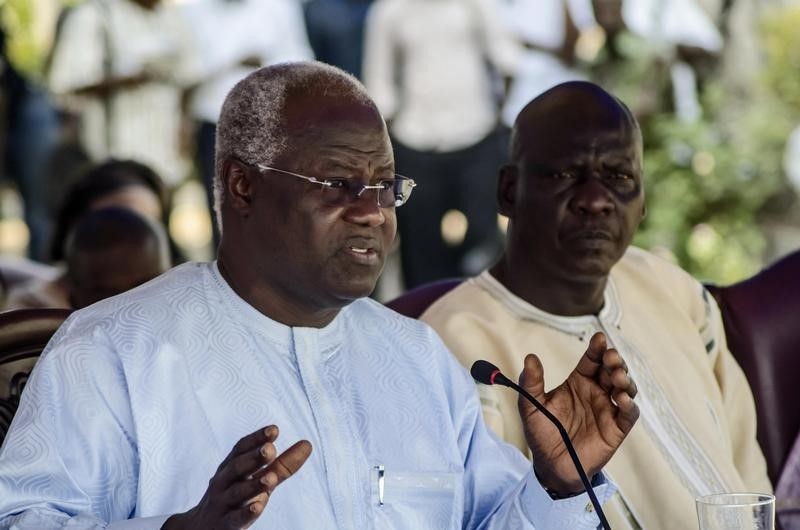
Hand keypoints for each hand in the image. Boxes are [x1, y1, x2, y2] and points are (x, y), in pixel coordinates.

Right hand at [162, 425, 311, 529]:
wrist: (201, 528)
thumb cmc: (236, 498)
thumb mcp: (258, 479)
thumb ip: (282, 464)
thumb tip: (308, 444)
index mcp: (232, 466)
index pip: (241, 448)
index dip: (256, 438)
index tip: (274, 430)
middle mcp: (224, 481)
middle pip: (237, 467)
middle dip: (253, 458)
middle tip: (270, 449)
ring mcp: (222, 503)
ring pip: (236, 492)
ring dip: (253, 485)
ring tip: (270, 478)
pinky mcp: (224, 525)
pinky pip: (234, 518)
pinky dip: (245, 513)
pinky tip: (257, 507)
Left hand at [518, 332, 637, 494]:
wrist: (550, 466)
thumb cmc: (542, 434)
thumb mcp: (530, 406)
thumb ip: (531, 383)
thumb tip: (530, 357)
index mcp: (578, 382)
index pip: (592, 360)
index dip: (597, 348)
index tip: (599, 338)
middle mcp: (596, 392)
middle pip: (612, 370)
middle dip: (614, 361)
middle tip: (611, 357)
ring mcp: (608, 409)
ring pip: (625, 388)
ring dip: (625, 379)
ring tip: (617, 376)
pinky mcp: (617, 429)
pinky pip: (628, 414)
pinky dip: (629, 404)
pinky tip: (621, 399)